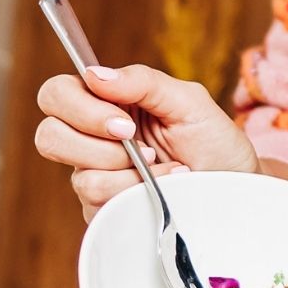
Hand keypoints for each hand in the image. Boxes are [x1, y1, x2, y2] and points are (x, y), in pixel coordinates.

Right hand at [34, 62, 287, 223]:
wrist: (238, 190)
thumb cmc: (215, 142)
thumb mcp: (189, 101)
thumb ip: (143, 81)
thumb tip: (93, 74)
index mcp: (106, 104)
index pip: (56, 95)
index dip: (80, 107)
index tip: (125, 122)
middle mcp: (92, 141)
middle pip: (49, 136)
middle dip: (100, 144)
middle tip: (142, 147)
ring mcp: (96, 179)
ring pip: (81, 177)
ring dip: (131, 174)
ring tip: (164, 169)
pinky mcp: (106, 213)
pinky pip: (101, 206)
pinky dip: (139, 195)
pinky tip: (165, 189)